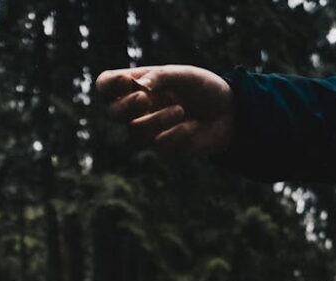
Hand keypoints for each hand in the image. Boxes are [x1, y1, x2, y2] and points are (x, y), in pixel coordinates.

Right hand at [95, 64, 233, 156]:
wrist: (228, 112)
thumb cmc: (203, 88)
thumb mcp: (183, 75)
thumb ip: (160, 77)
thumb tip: (138, 88)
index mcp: (137, 86)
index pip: (107, 86)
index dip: (109, 85)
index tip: (127, 81)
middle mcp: (138, 110)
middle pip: (113, 113)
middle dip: (126, 106)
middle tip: (144, 98)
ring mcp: (149, 131)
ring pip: (136, 132)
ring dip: (157, 120)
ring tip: (181, 110)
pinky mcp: (164, 150)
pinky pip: (160, 146)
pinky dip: (177, 134)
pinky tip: (192, 126)